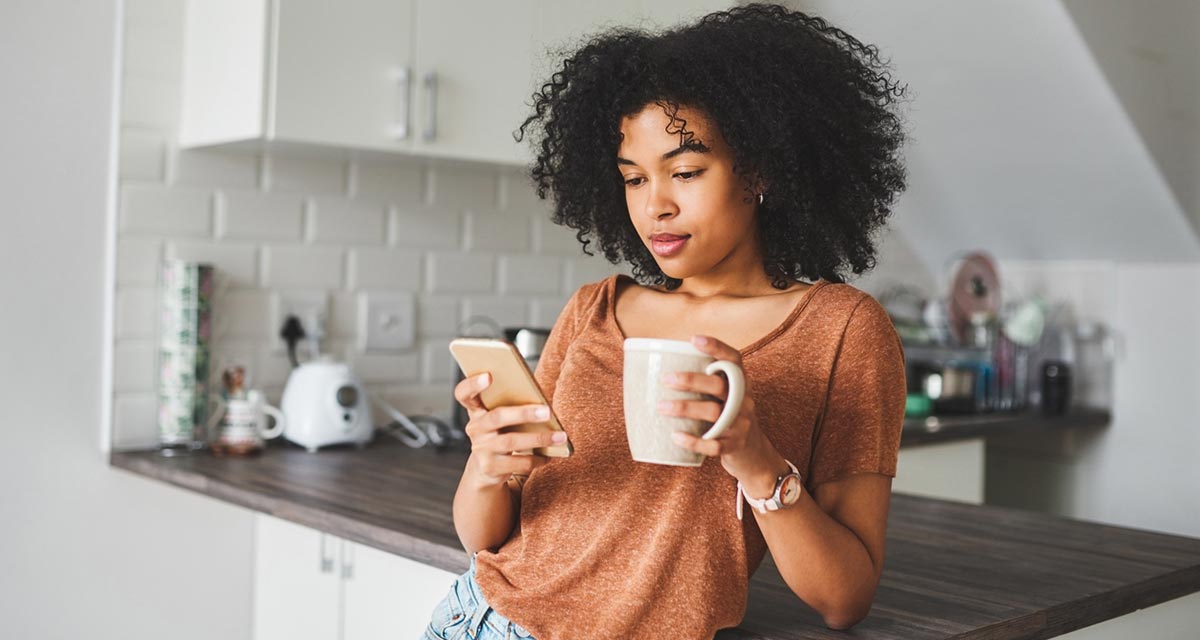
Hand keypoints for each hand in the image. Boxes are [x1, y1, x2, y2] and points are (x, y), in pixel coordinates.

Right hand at [453, 372, 567, 486]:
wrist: (486, 470)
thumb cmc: (500, 434)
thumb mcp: (501, 420)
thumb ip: (512, 407)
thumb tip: (544, 405)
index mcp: (476, 410)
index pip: (464, 394)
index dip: (472, 384)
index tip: (489, 375)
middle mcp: (475, 428)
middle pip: (497, 417)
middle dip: (524, 413)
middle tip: (547, 411)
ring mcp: (481, 449)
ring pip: (511, 441)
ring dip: (539, 438)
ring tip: (561, 436)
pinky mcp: (490, 467)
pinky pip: (518, 462)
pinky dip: (537, 459)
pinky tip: (550, 455)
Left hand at [659, 335, 788, 492]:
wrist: (754, 454)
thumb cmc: (728, 417)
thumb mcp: (726, 397)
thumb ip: (705, 383)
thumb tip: (660, 368)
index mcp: (741, 383)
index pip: (734, 359)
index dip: (717, 347)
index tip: (693, 339)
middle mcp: (744, 400)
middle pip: (720, 386)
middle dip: (692, 380)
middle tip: (666, 379)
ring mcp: (741, 423)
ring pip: (714, 412)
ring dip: (686, 408)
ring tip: (661, 406)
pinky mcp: (735, 445)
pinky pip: (714, 445)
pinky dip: (694, 441)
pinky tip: (676, 436)